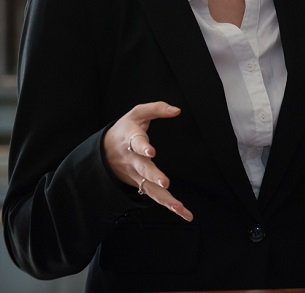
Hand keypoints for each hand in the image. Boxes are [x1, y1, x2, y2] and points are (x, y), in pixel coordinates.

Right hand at [103, 101, 193, 221]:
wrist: (104, 151)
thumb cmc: (125, 130)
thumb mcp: (137, 113)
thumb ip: (157, 108)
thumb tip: (177, 110)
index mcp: (131, 140)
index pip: (136, 143)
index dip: (143, 147)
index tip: (151, 151)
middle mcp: (133, 160)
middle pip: (143, 169)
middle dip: (154, 176)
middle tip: (165, 183)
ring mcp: (136, 175)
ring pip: (150, 188)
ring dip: (165, 199)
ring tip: (179, 208)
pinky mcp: (141, 185)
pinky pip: (155, 196)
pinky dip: (169, 205)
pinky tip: (183, 213)